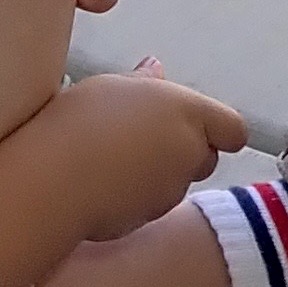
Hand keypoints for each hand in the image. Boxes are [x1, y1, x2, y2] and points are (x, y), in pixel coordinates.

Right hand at [56, 71, 246, 240]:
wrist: (54, 178)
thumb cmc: (80, 121)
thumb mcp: (109, 86)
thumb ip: (143, 82)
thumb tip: (155, 69)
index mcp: (187, 112)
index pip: (233, 129)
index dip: (219, 130)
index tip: (193, 126)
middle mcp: (189, 152)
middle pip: (206, 156)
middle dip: (185, 151)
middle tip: (142, 137)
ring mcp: (171, 189)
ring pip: (177, 181)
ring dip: (158, 172)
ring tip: (114, 158)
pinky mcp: (150, 217)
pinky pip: (150, 203)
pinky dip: (136, 195)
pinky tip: (103, 183)